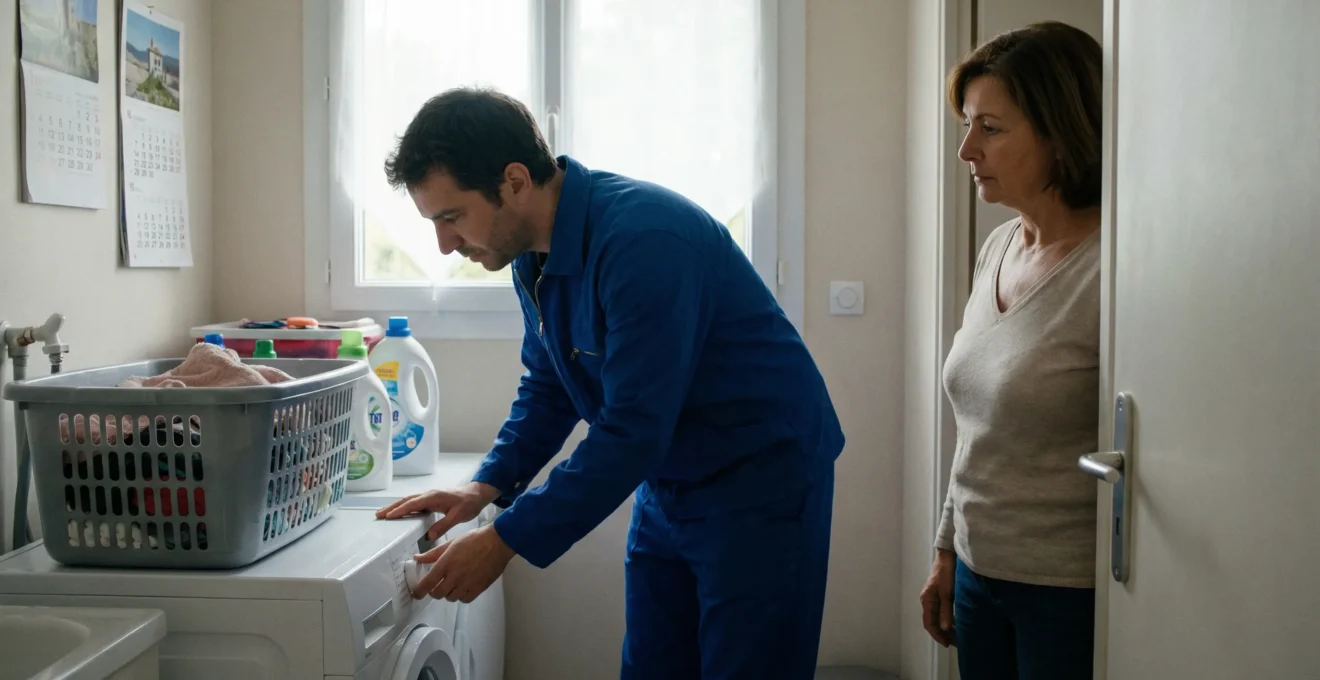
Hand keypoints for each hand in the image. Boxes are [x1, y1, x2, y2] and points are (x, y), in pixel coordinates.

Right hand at [376, 481, 501, 541]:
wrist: (477, 494)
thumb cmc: (469, 503)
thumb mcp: (458, 516)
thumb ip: (443, 525)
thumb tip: (428, 537)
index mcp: (434, 497)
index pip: (413, 503)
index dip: (400, 510)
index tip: (388, 517)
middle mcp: (429, 494)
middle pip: (407, 500)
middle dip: (392, 507)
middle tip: (378, 515)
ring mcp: (430, 496)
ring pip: (409, 501)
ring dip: (396, 507)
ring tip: (383, 514)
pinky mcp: (432, 499)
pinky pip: (415, 503)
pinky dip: (404, 507)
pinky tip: (399, 514)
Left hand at [411, 524, 514, 602]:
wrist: (498, 543)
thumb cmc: (475, 540)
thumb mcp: (451, 543)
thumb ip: (433, 553)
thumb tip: (418, 558)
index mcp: (446, 563)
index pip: (427, 583)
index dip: (419, 592)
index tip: (416, 593)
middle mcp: (455, 576)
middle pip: (437, 594)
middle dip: (434, 592)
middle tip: (436, 586)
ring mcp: (467, 584)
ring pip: (451, 598)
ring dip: (448, 593)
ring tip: (452, 584)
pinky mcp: (479, 588)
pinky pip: (465, 599)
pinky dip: (461, 596)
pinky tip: (463, 587)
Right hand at [919, 549, 956, 646]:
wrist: (947, 556)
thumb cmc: (946, 573)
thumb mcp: (947, 593)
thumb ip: (946, 611)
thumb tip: (945, 628)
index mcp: (926, 601)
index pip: (929, 623)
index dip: (937, 635)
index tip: (946, 644)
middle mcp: (928, 601)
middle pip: (933, 622)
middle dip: (942, 634)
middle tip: (954, 643)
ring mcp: (933, 598)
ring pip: (938, 617)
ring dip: (945, 627)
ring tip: (957, 636)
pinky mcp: (940, 595)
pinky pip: (942, 612)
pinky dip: (948, 619)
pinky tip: (956, 623)